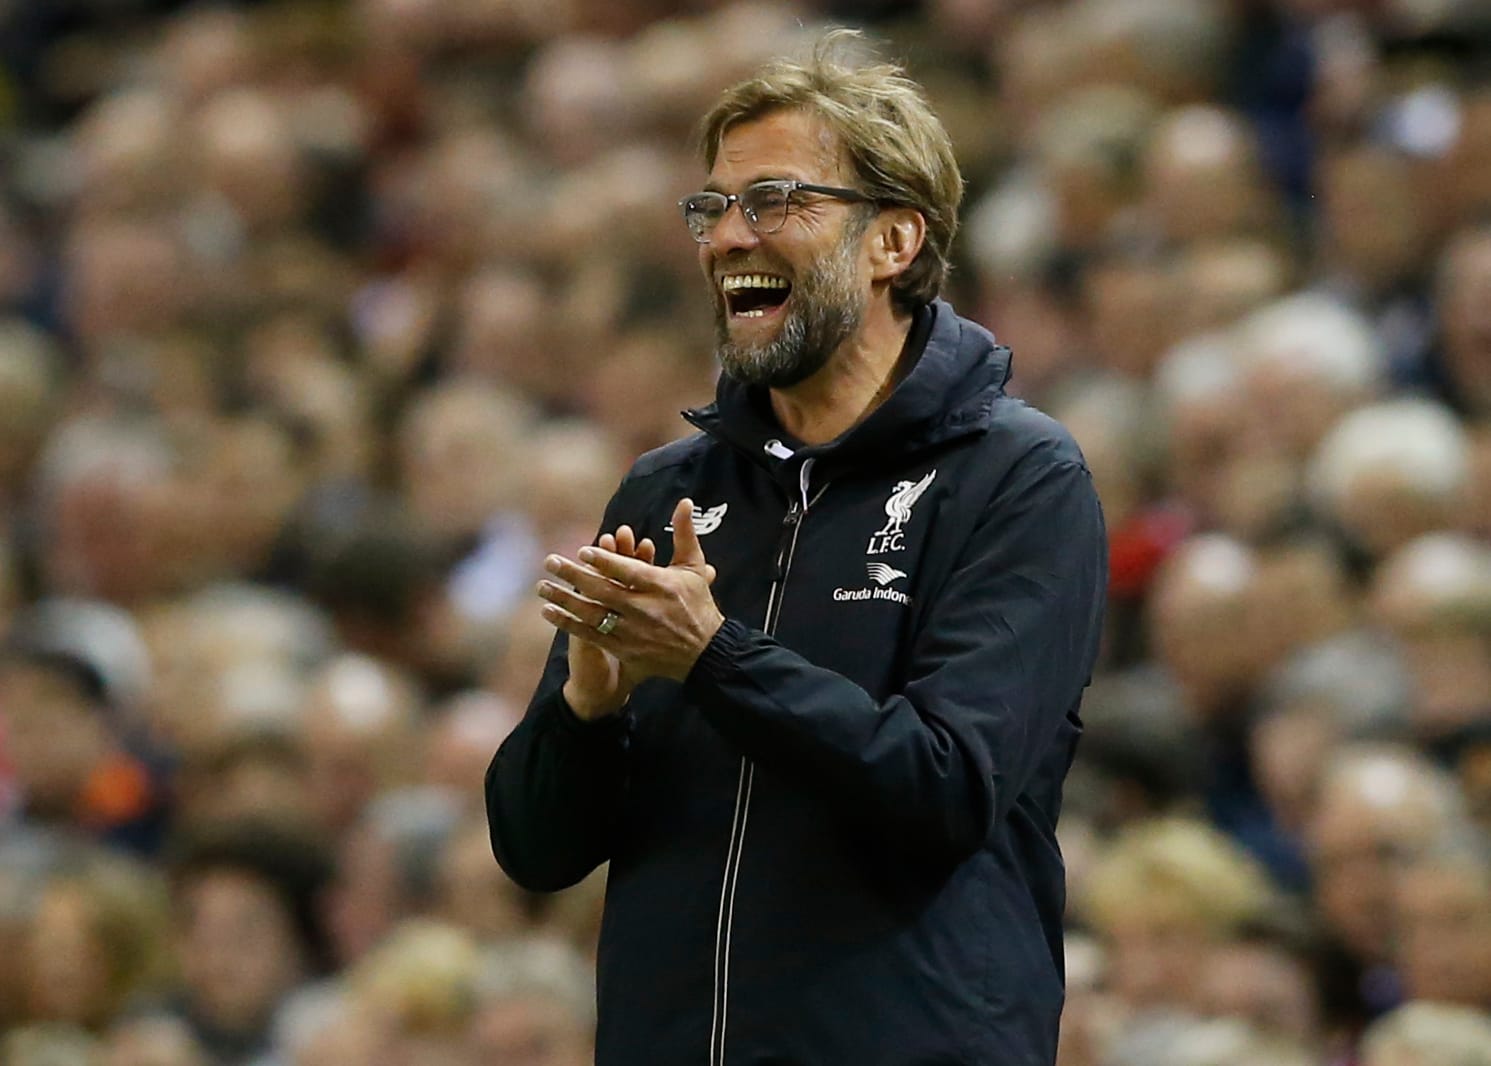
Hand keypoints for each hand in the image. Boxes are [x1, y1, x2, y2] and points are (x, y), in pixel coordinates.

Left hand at [539, 498, 723, 689]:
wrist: (704, 652)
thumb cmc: (697, 604)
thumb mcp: (693, 567)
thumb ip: (684, 534)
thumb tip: (685, 502)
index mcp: (662, 586)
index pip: (630, 572)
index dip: (606, 561)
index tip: (583, 550)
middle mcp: (646, 609)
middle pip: (604, 591)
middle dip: (574, 576)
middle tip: (550, 561)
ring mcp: (633, 631)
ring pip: (593, 614)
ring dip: (565, 599)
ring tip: (542, 587)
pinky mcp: (624, 648)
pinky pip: (590, 635)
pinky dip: (568, 623)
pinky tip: (549, 612)